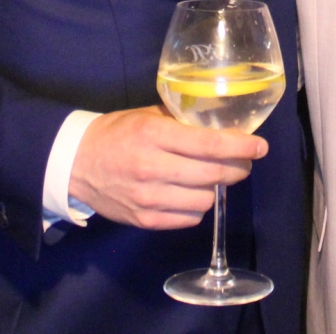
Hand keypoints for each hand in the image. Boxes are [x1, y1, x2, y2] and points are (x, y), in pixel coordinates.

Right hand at [68, 106, 266, 229]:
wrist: (75, 163)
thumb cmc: (117, 133)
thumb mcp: (147, 115)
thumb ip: (181, 120)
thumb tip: (222, 124)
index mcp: (154, 134)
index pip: (209, 143)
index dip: (241, 146)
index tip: (260, 147)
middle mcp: (152, 167)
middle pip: (213, 174)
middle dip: (237, 168)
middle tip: (243, 163)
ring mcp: (148, 197)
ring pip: (205, 199)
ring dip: (215, 188)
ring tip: (212, 178)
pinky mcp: (144, 220)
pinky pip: (189, 218)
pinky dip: (197, 206)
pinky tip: (191, 193)